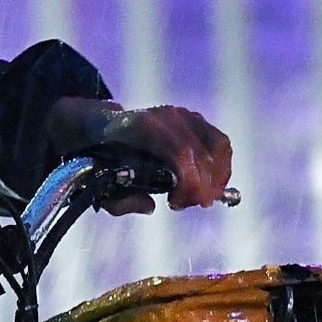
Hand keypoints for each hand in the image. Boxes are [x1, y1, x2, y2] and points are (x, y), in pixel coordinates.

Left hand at [46, 99, 234, 210]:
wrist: (101, 127)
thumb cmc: (102, 159)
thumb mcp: (100, 185)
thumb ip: (121, 201)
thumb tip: (149, 206)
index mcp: (138, 127)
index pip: (179, 151)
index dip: (188, 181)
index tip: (177, 203)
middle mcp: (164, 116)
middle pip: (200, 153)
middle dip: (202, 187)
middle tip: (191, 205)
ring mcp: (182, 115)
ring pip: (217, 147)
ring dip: (216, 178)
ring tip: (200, 197)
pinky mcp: (194, 119)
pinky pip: (221, 143)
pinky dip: (222, 167)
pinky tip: (210, 185)